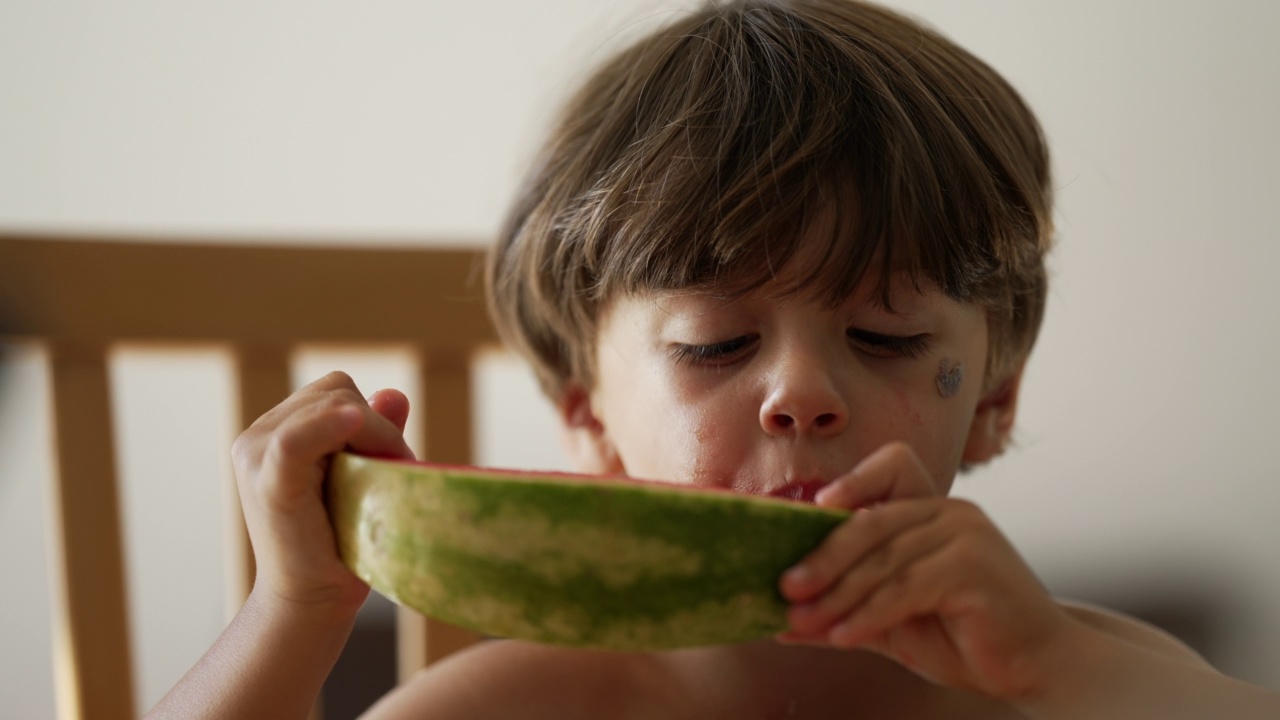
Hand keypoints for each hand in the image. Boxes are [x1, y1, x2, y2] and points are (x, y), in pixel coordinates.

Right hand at [231, 371, 415, 613]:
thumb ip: (374, 434)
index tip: (396, 458)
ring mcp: (256, 456)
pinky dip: (327, 427)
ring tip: (381, 480)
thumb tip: (395, 393)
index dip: (375, 416)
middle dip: (377, 425)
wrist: (310, 603)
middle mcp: (257, 435)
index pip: (335, 390)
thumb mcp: (362, 478)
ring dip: (373, 435)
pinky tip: (353, 422)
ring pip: (329, 406)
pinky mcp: (267, 483)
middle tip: (393, 471)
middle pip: (336, 391)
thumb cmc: (340, 545)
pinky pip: (295, 440)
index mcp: (276, 430)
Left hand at [777, 442, 1072, 699]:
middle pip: (871, 520)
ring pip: (883, 559)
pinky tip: (842, 636)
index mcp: (933, 508)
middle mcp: (950, 510)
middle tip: (785, 586)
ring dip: (837, 594)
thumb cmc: (965, 635)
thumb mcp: (895, 619)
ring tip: (802, 621)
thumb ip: (846, 609)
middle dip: (823, 556)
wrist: (1038, 665)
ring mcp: (965, 534)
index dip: (852, 480)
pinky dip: (868, 613)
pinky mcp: (973, 566)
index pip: (893, 465)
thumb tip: (783, 623)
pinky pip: (905, 588)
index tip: (810, 509)